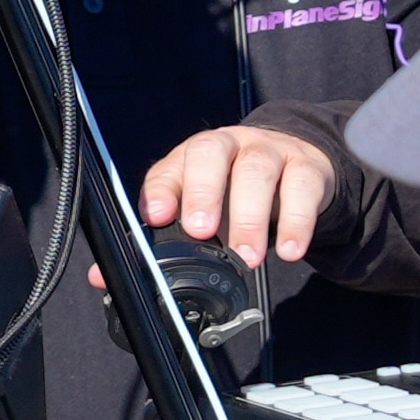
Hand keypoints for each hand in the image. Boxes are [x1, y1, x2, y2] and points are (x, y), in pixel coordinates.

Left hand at [143, 125, 340, 269]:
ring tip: (248, 256)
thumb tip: (111, 273)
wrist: (297, 159)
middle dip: (204, 193)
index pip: (172, 166)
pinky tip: (290, 249)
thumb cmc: (238, 185)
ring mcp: (270, 152)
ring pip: (257, 171)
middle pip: (211, 155)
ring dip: (251, 217)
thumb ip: (165, 233)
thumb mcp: (203, 204)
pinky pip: (302, 188)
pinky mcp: (307, 167)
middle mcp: (230, 146)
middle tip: (201, 231)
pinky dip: (296, 221)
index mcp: (196, 155)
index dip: (162, 190)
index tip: (156, 216)